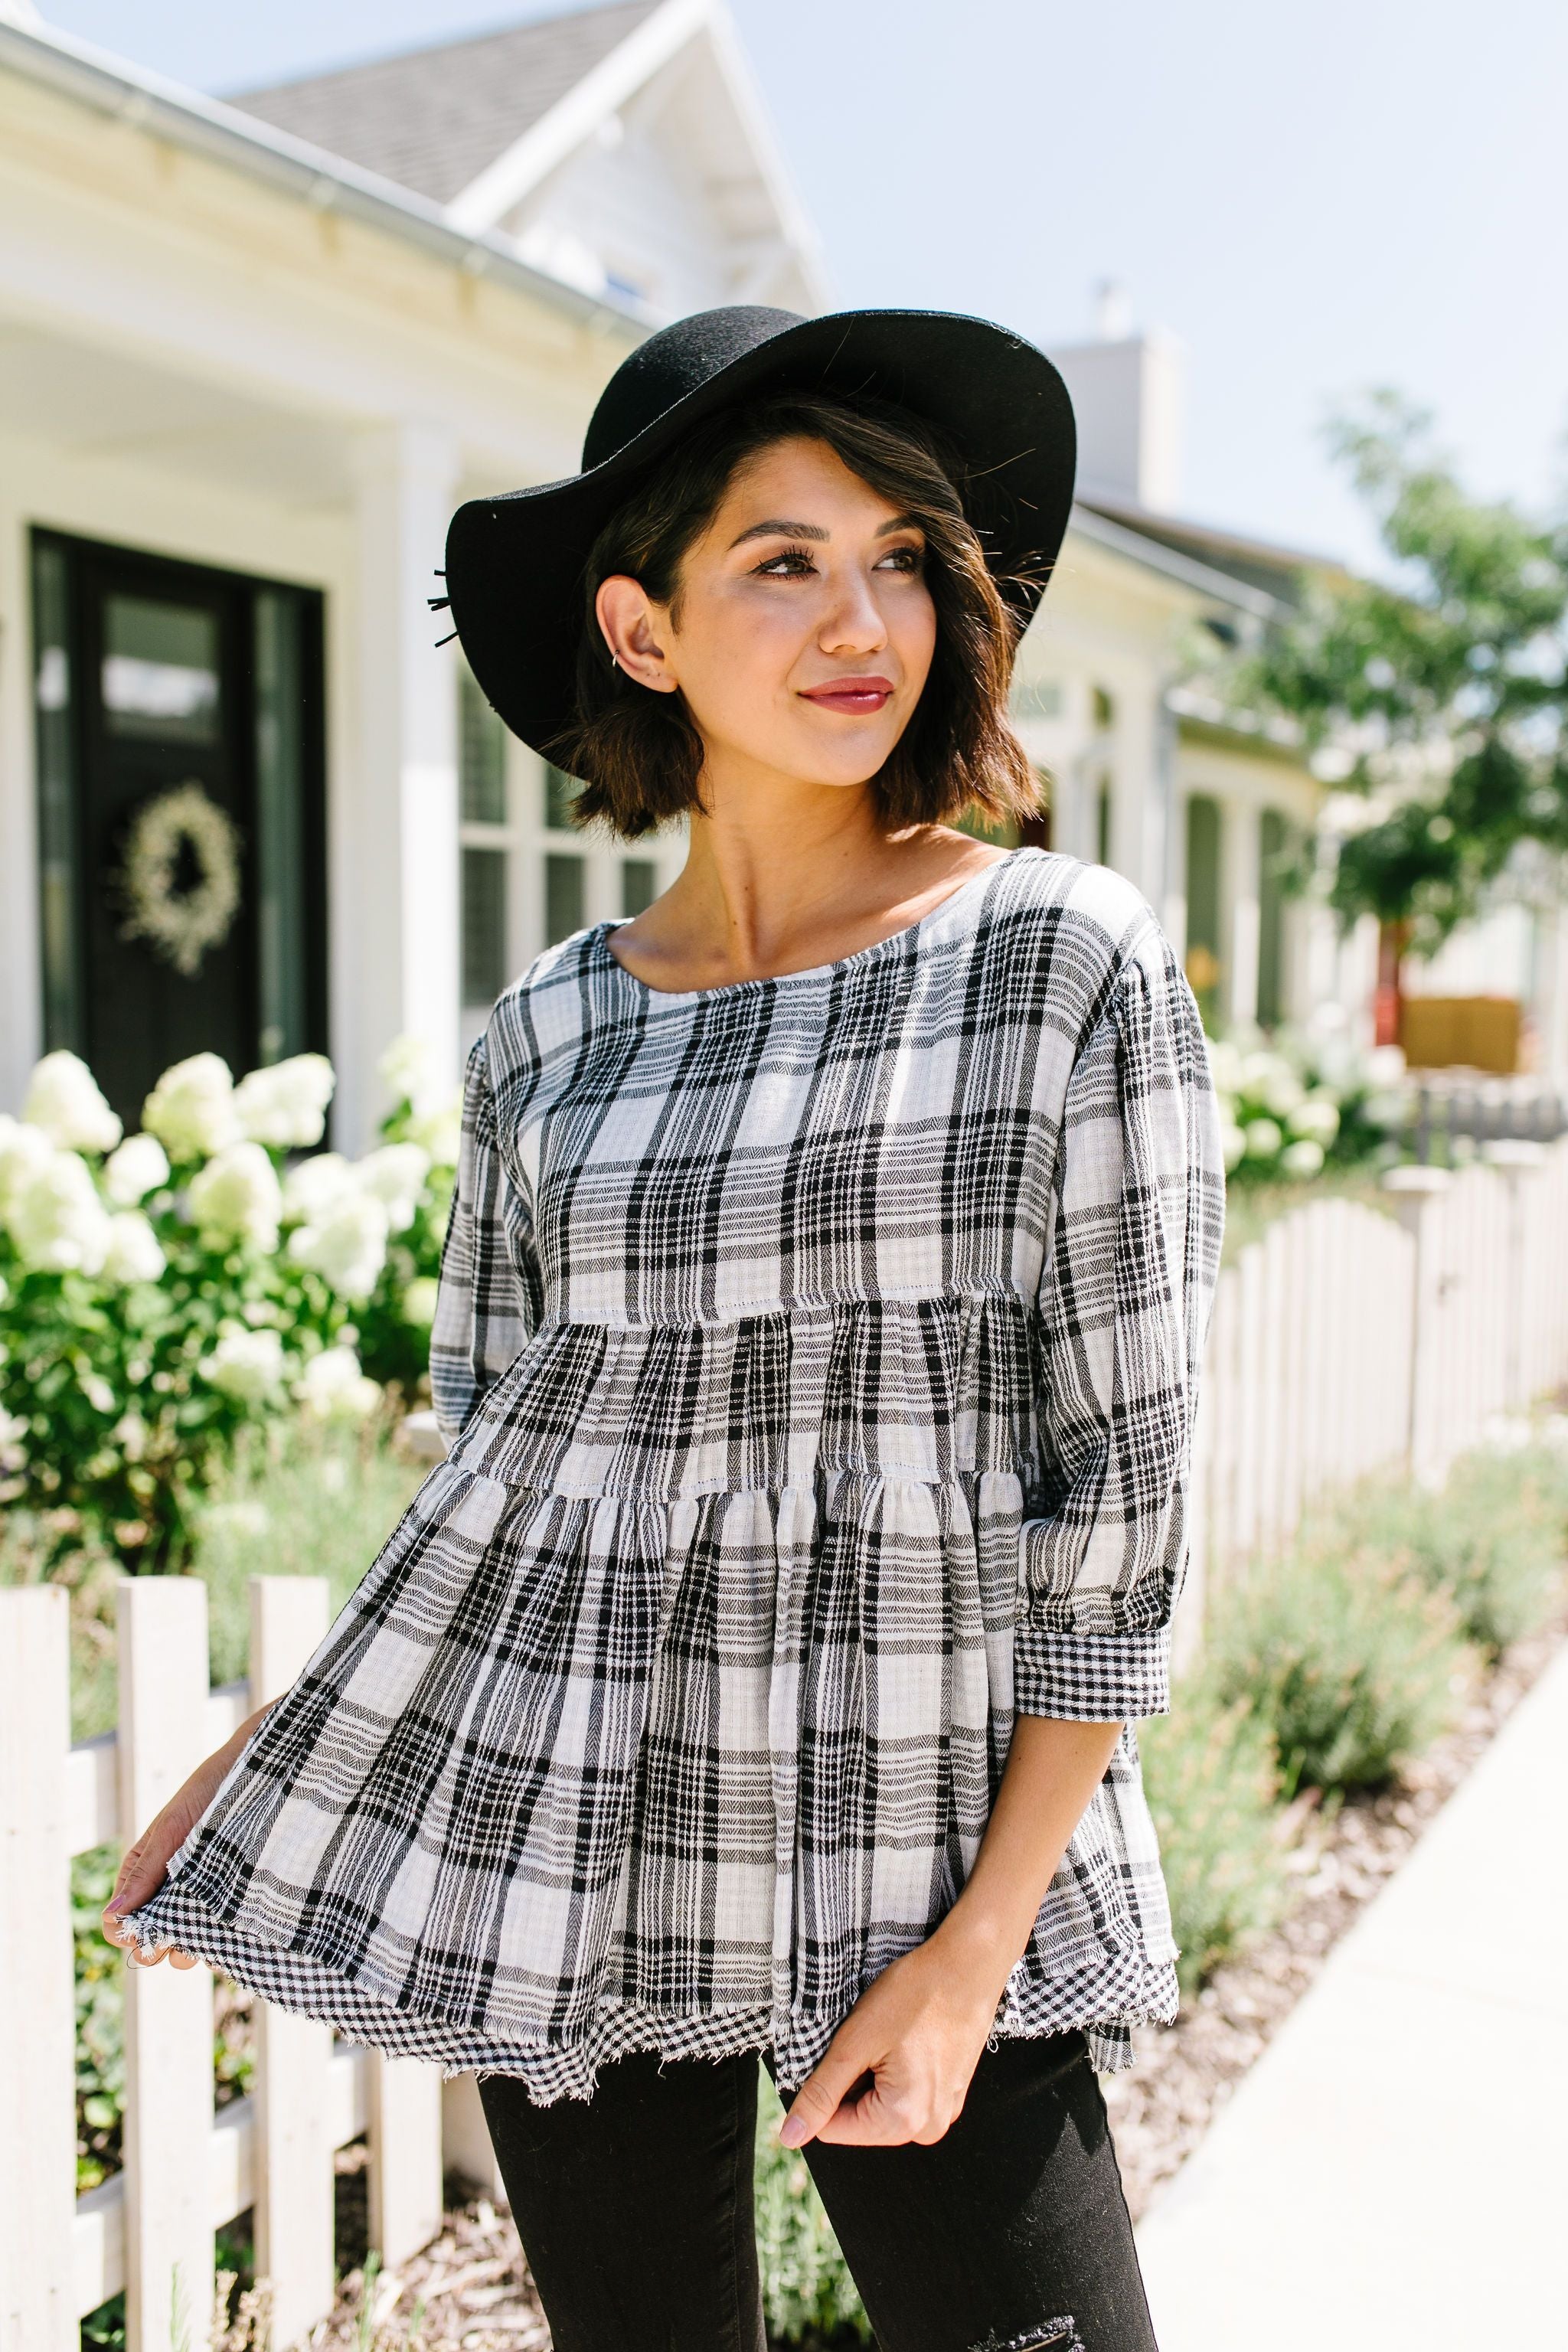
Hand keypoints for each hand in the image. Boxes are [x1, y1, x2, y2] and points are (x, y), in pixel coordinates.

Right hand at [101, 1703, 270, 1967]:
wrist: (267, 1768)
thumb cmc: (213, 1789)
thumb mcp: (174, 1826)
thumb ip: (146, 1870)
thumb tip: (112, 1918)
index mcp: (146, 1868)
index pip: (122, 1918)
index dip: (129, 1934)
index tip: (146, 1938)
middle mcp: (171, 1885)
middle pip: (152, 1935)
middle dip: (158, 1947)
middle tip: (174, 1948)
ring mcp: (203, 1892)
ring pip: (186, 1937)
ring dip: (190, 1948)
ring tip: (203, 1943)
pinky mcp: (234, 1894)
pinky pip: (220, 1928)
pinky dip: (219, 1938)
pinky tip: (228, 1937)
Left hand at [777, 1917, 1012, 2147]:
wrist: (969, 1964)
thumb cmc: (915, 1995)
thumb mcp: (855, 2042)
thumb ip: (821, 2094)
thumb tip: (790, 2137)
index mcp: (903, 2122)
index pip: (832, 2129)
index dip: (823, 2088)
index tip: (841, 2050)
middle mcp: (927, 2130)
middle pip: (858, 2120)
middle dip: (851, 2081)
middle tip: (869, 2040)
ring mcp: (943, 2113)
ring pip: (879, 2107)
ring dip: (872, 2075)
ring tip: (890, 2038)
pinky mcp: (949, 2095)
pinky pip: (904, 2096)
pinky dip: (893, 2071)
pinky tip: (905, 2040)